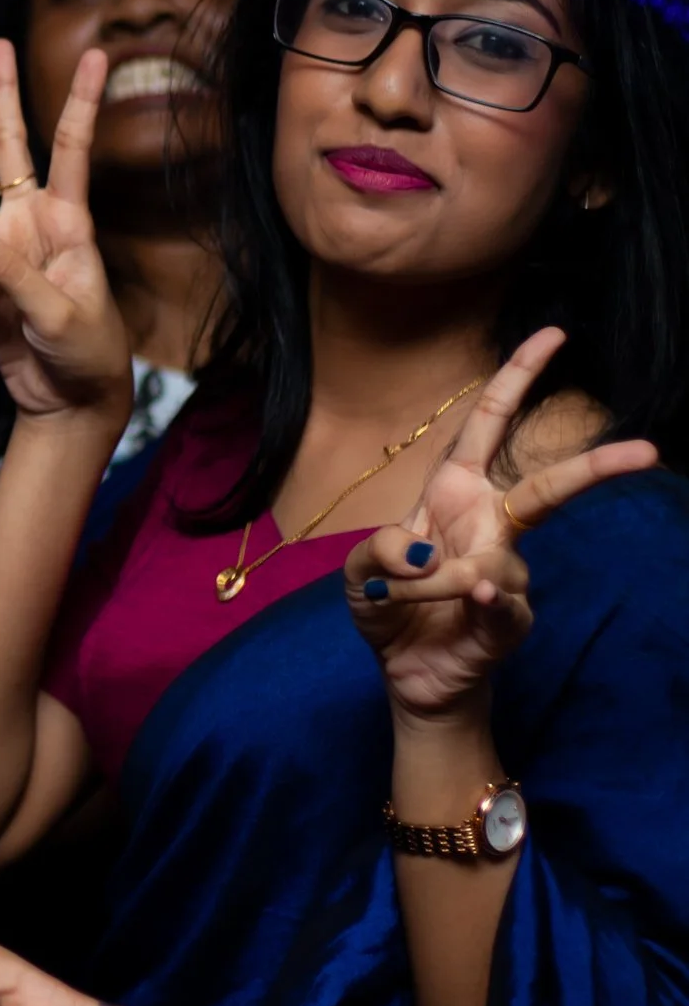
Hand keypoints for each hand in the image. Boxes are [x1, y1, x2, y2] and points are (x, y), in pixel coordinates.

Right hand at [0, 41, 130, 425]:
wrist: (69, 402)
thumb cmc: (86, 353)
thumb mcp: (61, 314)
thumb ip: (13, 273)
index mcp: (66, 223)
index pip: (70, 150)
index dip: (80, 101)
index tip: (95, 54)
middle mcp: (28, 223)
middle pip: (7, 148)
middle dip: (1, 98)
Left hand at [345, 328, 658, 722]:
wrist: (405, 671)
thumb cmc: (389, 605)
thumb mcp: (358, 570)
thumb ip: (377, 550)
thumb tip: (425, 552)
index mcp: (453, 494)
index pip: (488, 425)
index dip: (516, 380)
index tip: (553, 334)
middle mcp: (489, 527)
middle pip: (547, 489)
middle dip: (594, 467)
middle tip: (647, 451)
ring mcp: (506, 574)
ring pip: (485, 564)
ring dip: (428, 582)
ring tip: (394, 596)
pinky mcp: (509, 621)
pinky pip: (498, 604)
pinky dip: (477, 602)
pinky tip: (473, 599)